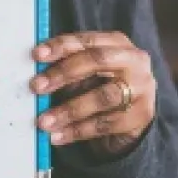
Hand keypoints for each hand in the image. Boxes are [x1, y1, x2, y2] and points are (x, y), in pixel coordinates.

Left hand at [30, 31, 156, 150]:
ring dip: (69, 110)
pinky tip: (57, 136)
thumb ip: (65, 68)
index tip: (36, 55)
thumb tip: (35, 76)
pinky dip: (77, 131)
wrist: (129, 117)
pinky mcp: (142, 115)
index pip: (86, 40)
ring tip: (43, 121)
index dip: (60, 46)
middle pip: (97, 61)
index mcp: (116, 43)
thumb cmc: (99, 86)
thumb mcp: (84, 73)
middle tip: (36, 86)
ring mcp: (142, 88)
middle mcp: (134, 61)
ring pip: (103, 97)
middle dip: (63, 73)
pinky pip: (106, 124)